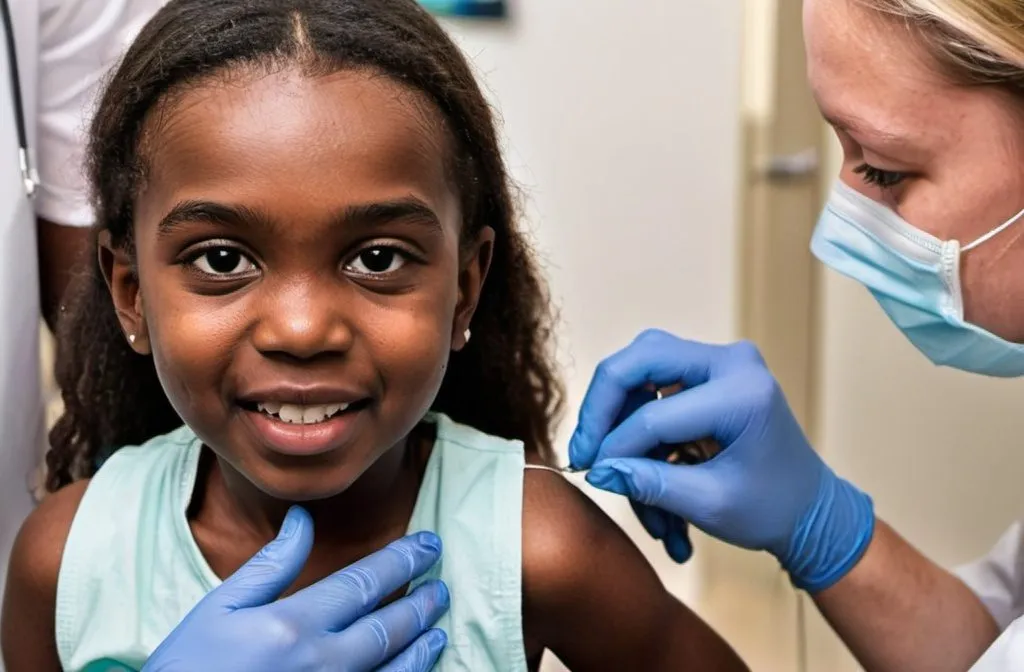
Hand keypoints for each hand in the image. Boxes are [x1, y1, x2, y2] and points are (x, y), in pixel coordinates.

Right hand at [143, 507, 448, 670]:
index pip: (366, 583)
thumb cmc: (188, 668)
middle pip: (388, 627)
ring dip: (421, 646)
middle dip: (421, 603)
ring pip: (396, 670)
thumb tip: (305, 519)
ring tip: (436, 629)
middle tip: (440, 586)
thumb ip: (271, 564)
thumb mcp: (220, 609)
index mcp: (293, 625)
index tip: (429, 545)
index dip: (403, 561)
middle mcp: (322, 664)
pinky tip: (414, 670)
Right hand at [569, 330, 874, 591]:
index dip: (616, 448)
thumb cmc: (773, 509)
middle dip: (603, 410)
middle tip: (584, 451)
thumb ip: (651, 483)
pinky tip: (639, 468)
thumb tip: (598, 470)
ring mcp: (720, 362)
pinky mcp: (708, 373)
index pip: (654, 414)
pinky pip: (653, 385)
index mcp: (742, 393)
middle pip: (639, 361)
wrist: (810, 509)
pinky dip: (640, 427)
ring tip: (618, 472)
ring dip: (621, 422)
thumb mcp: (710, 503)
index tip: (595, 477)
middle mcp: (732, 362)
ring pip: (640, 372)